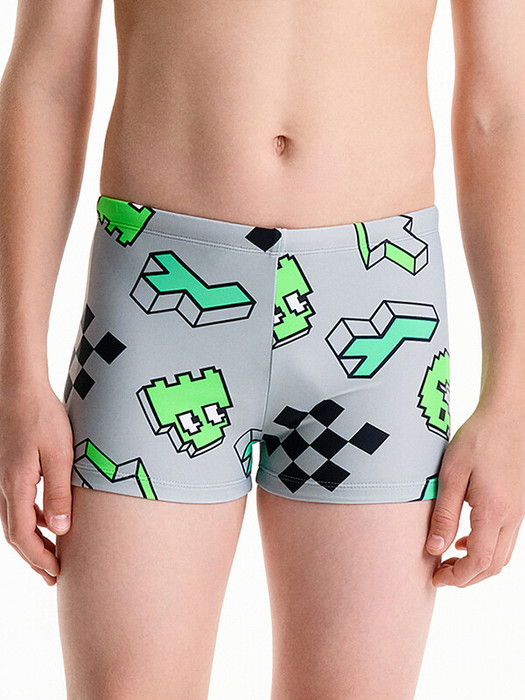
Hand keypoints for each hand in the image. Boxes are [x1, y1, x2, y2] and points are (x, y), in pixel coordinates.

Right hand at [0, 381, 73, 585]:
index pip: (23, 536)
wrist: (21, 390)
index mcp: (17, 486)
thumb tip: (61, 529)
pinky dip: (32, 520)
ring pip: (15, 521)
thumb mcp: (60, 455)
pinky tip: (49, 520)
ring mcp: (6, 479)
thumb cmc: (43, 418)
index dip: (39, 558)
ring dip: (33, 541)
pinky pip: (18, 504)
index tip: (55, 573)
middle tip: (53, 576)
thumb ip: (60, 492)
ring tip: (52, 555)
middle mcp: (6, 487)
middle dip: (35, 558)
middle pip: (16, 534)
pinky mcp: (12, 470)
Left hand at [425, 401, 524, 586]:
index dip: (457, 577)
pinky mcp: (518, 505)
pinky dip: (486, 549)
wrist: (508, 417)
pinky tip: (464, 539)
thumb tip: (434, 549)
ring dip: (477, 565)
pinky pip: (505, 539)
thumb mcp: (451, 474)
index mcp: (494, 511)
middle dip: (466, 577)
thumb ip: (444, 514)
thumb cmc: (478, 440)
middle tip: (439, 574)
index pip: (480, 562)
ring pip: (502, 555)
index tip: (436, 578)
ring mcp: (519, 512)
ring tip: (448, 559)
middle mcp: (512, 517)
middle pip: (493, 565)